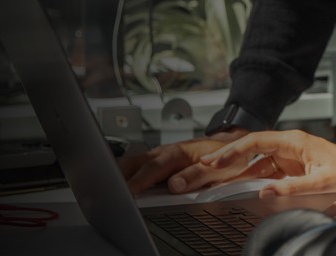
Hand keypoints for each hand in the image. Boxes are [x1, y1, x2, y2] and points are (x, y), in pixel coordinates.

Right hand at [119, 129, 261, 195]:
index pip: (154, 168)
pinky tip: (119, 180)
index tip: (128, 191)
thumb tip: (175, 186)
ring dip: (120, 172)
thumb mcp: (218, 169)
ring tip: (106, 184)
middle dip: (119, 173)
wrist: (230, 144)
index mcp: (179, 153)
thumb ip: (196, 176)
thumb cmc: (224, 158)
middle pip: (136, 161)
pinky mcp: (159, 159)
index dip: (140, 180)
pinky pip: (138, 164)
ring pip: (134, 161)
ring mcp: (160, 154)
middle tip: (107, 187)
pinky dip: (126, 172)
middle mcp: (166, 151)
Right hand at [189, 129, 335, 198]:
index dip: (234, 151)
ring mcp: (287, 156)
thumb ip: (292, 187)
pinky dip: (248, 176)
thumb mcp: (321, 181)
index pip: (256, 142)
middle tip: (205, 164)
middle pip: (250, 148)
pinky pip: (263, 170)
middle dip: (227, 156)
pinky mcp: (289, 167)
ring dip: (235, 167)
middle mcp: (288, 145)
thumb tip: (266, 192)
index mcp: (293, 141)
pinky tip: (236, 182)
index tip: (217, 160)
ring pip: (254, 159)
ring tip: (214, 174)